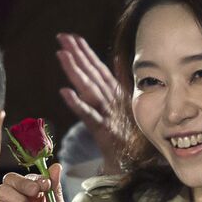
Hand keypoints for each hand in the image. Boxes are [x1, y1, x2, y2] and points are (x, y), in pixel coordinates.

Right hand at [0, 162, 75, 201]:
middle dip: (24, 182)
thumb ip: (56, 190)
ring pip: (2, 189)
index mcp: (36, 194)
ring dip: (17, 199)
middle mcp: (20, 198)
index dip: (36, 177)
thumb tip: (56, 166)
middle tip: (35, 193)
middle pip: (11, 177)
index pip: (30, 175)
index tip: (46, 185)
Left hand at [56, 33, 123, 172]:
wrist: (139, 164)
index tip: (72, 37)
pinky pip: (88, 116)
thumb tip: (118, 60)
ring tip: (62, 54)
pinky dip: (77, 104)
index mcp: (117, 94)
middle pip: (93, 74)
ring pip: (90, 90)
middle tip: (62, 37)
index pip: (99, 69)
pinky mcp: (103, 131)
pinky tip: (64, 92)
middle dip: (78, 54)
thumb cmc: (132, 135)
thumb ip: (122, 81)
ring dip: (76, 71)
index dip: (86, 52)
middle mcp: (113, 101)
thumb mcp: (130, 104)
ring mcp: (108, 115)